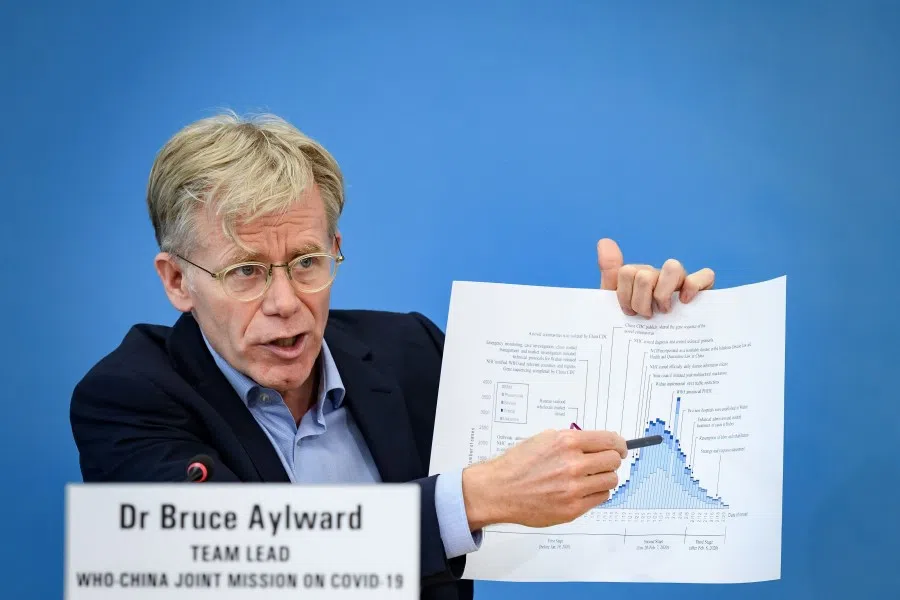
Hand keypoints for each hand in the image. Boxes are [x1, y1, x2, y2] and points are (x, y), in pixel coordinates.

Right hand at [461, 429, 626, 529]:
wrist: (499, 490)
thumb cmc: (518, 464)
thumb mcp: (543, 439)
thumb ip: (570, 440)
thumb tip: (594, 443)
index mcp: (567, 442)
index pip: (609, 441)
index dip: (618, 444)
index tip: (619, 447)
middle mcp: (573, 464)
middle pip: (613, 461)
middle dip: (610, 460)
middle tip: (603, 463)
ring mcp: (574, 488)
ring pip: (610, 480)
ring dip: (604, 477)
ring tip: (590, 477)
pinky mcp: (573, 508)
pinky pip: (601, 498)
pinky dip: (596, 493)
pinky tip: (582, 490)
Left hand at [597, 238, 714, 316]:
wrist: (652, 349)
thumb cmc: (637, 324)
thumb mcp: (616, 302)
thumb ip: (610, 271)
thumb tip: (604, 241)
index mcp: (639, 276)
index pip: (627, 272)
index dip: (624, 295)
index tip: (628, 313)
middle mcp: (660, 275)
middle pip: (646, 275)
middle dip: (641, 302)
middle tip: (646, 316)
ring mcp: (681, 280)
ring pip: (672, 267)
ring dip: (663, 294)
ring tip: (664, 312)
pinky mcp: (703, 288)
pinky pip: (705, 275)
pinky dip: (693, 286)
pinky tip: (685, 301)